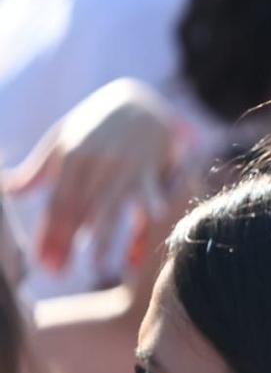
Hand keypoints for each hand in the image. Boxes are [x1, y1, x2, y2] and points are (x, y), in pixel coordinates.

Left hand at [4, 79, 181, 272]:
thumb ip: (38, 171)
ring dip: (106, 237)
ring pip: (113, 206)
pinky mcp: (154, 167)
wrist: (140, 99)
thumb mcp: (63, 140)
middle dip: (67, 241)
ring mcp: (127, 165)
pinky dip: (150, 209)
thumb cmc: (95, 125)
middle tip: (58, 273)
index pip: (57, 201)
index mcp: (72, 155)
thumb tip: (7, 193)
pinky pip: (150, 194)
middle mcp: (98, 161)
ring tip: (98, 266)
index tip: (43, 262)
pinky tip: (151, 222)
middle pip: (80, 209)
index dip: (49, 232)